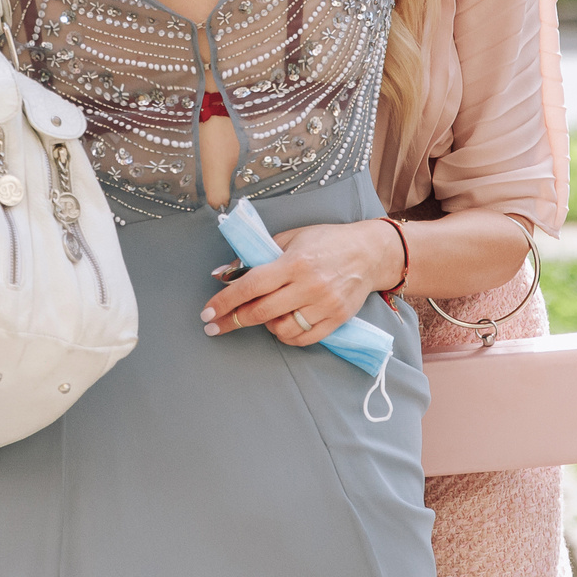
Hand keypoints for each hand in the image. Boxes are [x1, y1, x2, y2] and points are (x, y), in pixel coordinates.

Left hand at [199, 219, 399, 345]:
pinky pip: (303, 339)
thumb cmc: (325, 241)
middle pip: (262, 312)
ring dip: (264, 326)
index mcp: (295, 262)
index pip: (252, 285)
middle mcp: (310, 285)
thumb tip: (223, 273)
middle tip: (217, 324)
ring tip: (262, 315)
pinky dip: (286, 336)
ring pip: (282, 329)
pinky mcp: (337, 319)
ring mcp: (325, 305)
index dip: (226, 300)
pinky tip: (280, 326)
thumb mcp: (289, 238)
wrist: (369, 252)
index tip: (207, 312)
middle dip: (234, 320)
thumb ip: (256, 256)